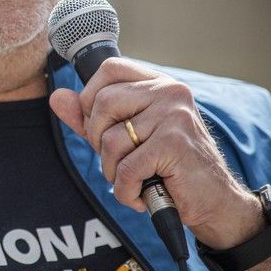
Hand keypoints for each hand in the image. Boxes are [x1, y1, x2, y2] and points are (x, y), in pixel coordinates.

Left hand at [48, 57, 263, 249]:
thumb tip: (57, 97)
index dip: (91, 97)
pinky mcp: (175, 143)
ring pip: (111, 139)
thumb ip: (90, 118)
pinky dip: (126, 191)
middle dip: (98, 140)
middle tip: (119, 162)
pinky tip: (142, 196)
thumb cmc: (167, 169)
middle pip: (102, 103)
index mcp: (159, 84)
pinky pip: (127, 168)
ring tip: (136, 180)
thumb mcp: (125, 139)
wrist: (213, 202)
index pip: (109, 68)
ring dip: (114, 172)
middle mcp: (170, 92)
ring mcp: (174, 115)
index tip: (100, 127)